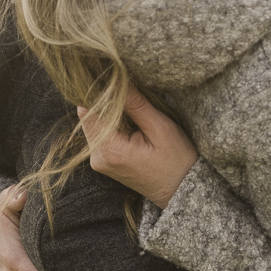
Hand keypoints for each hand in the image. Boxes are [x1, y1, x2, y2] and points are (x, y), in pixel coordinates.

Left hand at [78, 87, 198, 207]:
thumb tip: (117, 81)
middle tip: (127, 91)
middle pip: (88, 117)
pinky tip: (131, 121)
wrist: (182, 191)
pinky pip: (101, 133)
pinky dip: (113, 123)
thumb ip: (136, 105)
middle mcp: (98, 158)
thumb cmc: (177, 161)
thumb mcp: (161, 128)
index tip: (113, 80)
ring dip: (110, 112)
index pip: (88, 111)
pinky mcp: (104, 160)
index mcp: (110, 150)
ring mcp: (99, 161)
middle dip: (105, 101)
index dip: (98, 92)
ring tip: (133, 107)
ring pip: (94, 123)